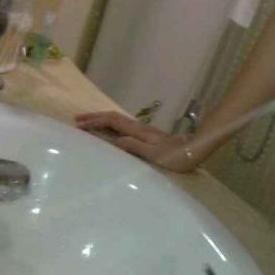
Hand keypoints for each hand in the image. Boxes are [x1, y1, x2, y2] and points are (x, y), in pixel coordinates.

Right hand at [75, 111, 199, 172]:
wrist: (196, 150)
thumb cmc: (176, 156)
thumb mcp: (155, 154)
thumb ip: (134, 146)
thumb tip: (114, 141)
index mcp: (138, 131)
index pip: (112, 121)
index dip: (95, 122)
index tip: (79, 125)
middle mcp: (140, 127)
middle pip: (114, 118)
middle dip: (95, 117)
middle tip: (78, 120)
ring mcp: (145, 130)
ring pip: (119, 120)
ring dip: (103, 120)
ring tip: (89, 123)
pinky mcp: (149, 135)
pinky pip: (125, 126)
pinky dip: (113, 126)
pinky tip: (111, 131)